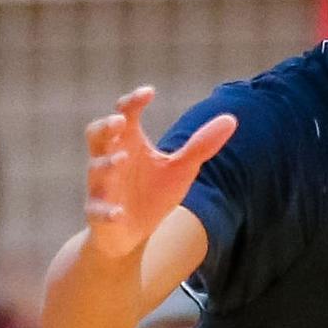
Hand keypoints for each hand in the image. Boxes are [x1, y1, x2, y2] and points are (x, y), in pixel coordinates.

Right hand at [80, 87, 234, 260]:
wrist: (135, 234)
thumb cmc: (154, 193)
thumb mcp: (181, 168)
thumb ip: (201, 145)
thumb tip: (231, 119)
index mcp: (129, 142)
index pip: (125, 113)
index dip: (133, 101)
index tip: (149, 93)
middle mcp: (110, 160)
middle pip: (96, 134)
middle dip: (105, 126)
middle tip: (120, 121)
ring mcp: (102, 187)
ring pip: (96, 170)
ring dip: (107, 164)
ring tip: (123, 159)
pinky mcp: (99, 215)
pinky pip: (96, 212)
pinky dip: (107, 212)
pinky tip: (119, 213)